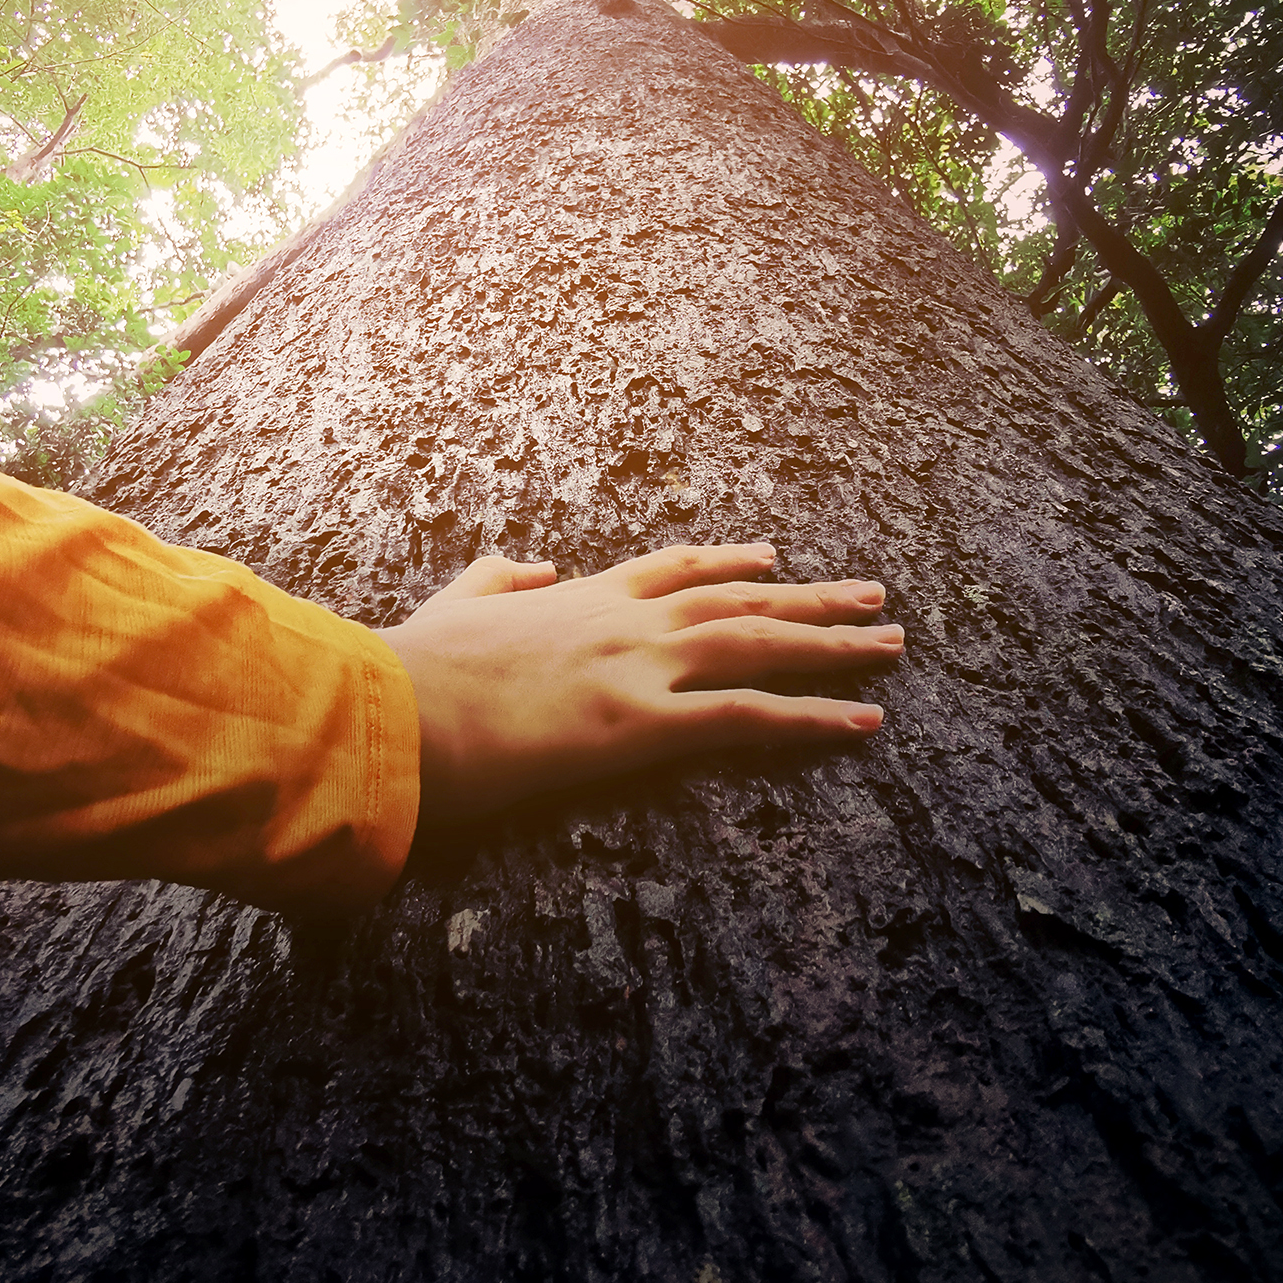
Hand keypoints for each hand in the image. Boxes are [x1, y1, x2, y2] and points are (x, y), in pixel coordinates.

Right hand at [372, 542, 902, 825]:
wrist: (390, 708)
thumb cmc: (410, 672)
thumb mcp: (451, 606)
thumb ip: (497, 581)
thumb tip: (531, 567)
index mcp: (579, 599)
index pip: (671, 570)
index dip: (727, 563)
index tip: (770, 558)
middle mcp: (624, 621)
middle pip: (738, 601)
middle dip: (809, 600)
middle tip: (872, 597)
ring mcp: (639, 667)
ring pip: (759, 646)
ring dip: (834, 646)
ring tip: (892, 644)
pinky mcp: (642, 724)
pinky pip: (749, 718)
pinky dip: (814, 718)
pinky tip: (866, 721)